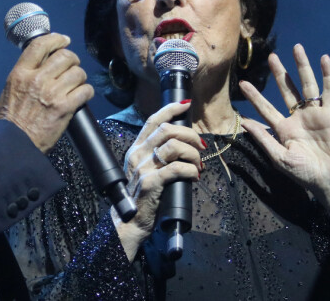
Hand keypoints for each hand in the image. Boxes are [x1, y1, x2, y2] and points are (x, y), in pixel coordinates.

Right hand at [0, 33, 93, 152]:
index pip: (40, 45)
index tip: (64, 40)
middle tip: (72, 67)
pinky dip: (87, 92)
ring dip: (80, 77)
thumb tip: (46, 58)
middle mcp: (37, 79)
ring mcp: (52, 93)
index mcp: (21, 73)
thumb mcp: (12, 87)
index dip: (56, 39)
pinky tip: (82, 96)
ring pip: (78, 73)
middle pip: (65, 56)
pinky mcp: (65, 107)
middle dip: (73, 60)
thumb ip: (28, 71)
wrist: (14, 143)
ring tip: (76, 84)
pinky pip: (85, 90)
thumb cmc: (12, 117)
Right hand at [113, 101, 204, 260]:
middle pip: (167, 130)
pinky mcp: (151, 183)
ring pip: (173, 146)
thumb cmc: (143, 197)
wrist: (129, 223)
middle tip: (200, 147)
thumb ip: (158, 155)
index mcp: (137, 149)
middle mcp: (138, 155)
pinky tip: (195, 175)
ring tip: (198, 164)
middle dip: (190, 134)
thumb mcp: (145, 170)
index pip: (153, 120)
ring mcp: (143, 168)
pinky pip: (176, 168)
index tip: (186, 105)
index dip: (170, 109)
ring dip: (192, 153)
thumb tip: (183, 143)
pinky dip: (190, 169)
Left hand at [239, 44, 329, 221]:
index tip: (243, 83)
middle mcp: (297, 118)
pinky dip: (327, 75)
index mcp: (283, 129)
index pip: (265, 108)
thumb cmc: (304, 174)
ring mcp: (314, 114)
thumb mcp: (279, 158)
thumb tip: (244, 123)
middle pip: (287, 90)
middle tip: (271, 56)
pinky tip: (324, 60)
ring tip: (297, 48)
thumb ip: (264, 139)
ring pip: (307, 85)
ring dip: (302, 66)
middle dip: (279, 73)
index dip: (255, 96)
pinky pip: (328, 92)